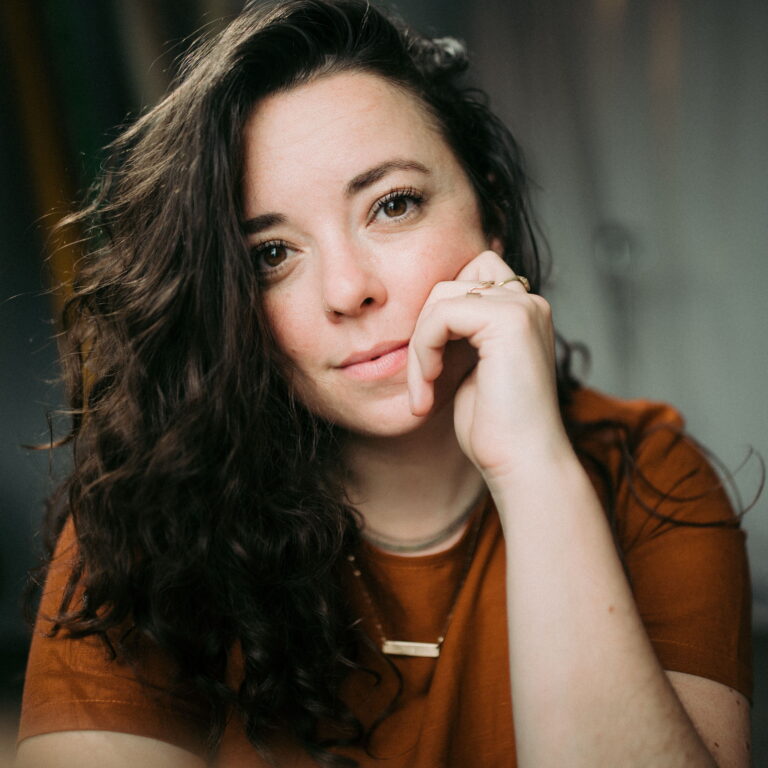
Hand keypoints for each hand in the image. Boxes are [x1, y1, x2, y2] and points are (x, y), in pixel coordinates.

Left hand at [407, 250, 570, 485]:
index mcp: (523, 313)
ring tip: (425, 391)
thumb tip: (427, 312)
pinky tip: (430, 389)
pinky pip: (440, 316)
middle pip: (449, 283)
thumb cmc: (494, 429)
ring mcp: (522, 308)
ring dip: (419, 347)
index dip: (437, 318)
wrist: (521, 463)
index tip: (431, 370)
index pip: (466, 278)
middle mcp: (528, 303)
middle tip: (424, 381)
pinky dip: (423, 353)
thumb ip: (459, 334)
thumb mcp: (471, 370)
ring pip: (441, 298)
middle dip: (424, 330)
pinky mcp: (509, 320)